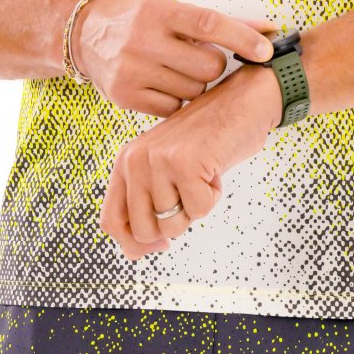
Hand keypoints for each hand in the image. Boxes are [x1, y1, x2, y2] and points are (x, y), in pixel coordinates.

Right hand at [71, 0, 277, 117]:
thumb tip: (270, 28)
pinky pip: (172, 108)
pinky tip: (163, 83)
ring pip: (193, 91)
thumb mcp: (173, 9)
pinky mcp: (125, 96)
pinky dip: (175, 99)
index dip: (242, 38)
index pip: (210, 25)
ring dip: (194, 84)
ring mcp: (132, 71)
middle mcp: (143, 40)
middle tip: (198, 58)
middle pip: (208, 67)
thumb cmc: (139, 19)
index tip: (266, 50)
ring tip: (176, 69)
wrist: (85, 35)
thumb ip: (221, 22)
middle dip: (213, 65)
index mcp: (159, 12)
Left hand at [100, 61, 283, 258]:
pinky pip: (199, 210)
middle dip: (173, 226)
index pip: (111, 222)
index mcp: (125, 162)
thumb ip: (146, 204)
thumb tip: (133, 252)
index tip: (162, 243)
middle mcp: (134, 160)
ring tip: (202, 175)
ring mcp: (157, 161)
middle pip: (142, 231)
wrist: (243, 101)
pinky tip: (214, 169)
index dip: (134, 244)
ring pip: (173, 224)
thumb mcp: (166, 170)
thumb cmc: (208, 141)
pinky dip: (213, 196)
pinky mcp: (183, 163)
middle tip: (190, 196)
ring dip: (196, 207)